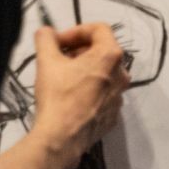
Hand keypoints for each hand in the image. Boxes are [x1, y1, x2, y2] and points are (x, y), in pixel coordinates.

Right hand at [30, 23, 129, 168]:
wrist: (62, 138)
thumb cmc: (57, 96)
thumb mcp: (46, 62)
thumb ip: (46, 39)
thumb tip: (46, 31)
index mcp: (110, 55)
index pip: (99, 29)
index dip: (76, 31)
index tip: (58, 42)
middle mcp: (122, 73)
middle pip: (102, 51)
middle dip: (79, 50)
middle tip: (58, 59)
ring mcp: (120, 96)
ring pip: (103, 74)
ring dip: (84, 71)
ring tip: (62, 79)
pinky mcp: (114, 114)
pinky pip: (103, 94)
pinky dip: (89, 90)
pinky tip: (71, 99)